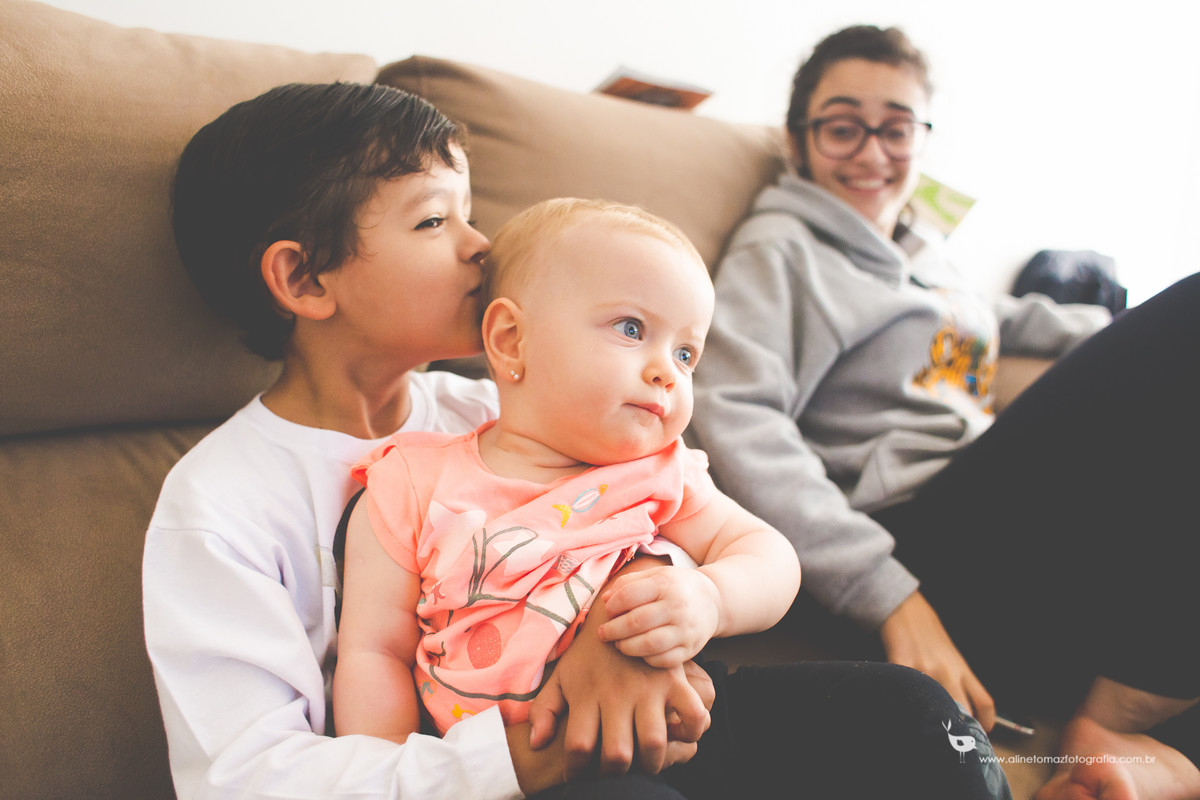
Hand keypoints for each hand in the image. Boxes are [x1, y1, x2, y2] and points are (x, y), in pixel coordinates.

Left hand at [527, 572, 711, 777]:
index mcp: (587, 694)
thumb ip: (545, 710)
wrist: (615, 610)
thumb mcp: (560, 676)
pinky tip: (677, 734)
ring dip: (651, 763)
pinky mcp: (673, 678)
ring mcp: (648, 687)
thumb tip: (537, 743)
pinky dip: (690, 731)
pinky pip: (692, 713)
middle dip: (615, 774)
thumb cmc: (585, 654)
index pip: (579, 746)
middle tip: (613, 773)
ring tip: (645, 763)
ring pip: (654, 742)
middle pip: (617, 754)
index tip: (573, 775)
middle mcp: (617, 693)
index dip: (575, 770)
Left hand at [596, 565, 720, 667]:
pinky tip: (638, 652)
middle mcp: (678, 607)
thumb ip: (628, 584)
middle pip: (637, 622)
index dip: (613, 605)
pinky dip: (646, 659)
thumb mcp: (655, 576)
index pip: (630, 595)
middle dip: (613, 630)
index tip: (607, 611)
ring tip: (618, 644)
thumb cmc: (676, 587)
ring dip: (627, 647)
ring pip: (649, 645)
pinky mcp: (690, 649)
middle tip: (602, 633)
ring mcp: (686, 630)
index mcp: (666, 584)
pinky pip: (663, 660)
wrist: (713, 602)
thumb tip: (605, 600)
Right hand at [879, 591, 995, 730]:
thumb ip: (957, 679)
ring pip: (933, 705)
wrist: (906, 608)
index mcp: (962, 669)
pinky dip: (901, 703)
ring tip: (923, 729)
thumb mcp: (950, 656)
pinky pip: (902, 690)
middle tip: (952, 742)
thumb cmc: (928, 633)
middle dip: (958, 730)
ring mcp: (924, 668)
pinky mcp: (901, 663)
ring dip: (929, 720)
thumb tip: (960, 708)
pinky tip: (897, 709)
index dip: (986, 724)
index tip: (981, 737)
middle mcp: (947, 671)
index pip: (984, 702)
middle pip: (961, 711)